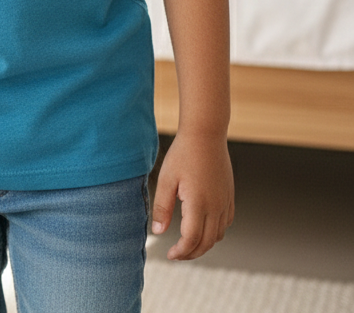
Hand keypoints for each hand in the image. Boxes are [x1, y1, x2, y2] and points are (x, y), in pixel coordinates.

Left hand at [151, 131, 234, 259]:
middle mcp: (216, 206)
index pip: (191, 240)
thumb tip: (158, 232)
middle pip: (207, 243)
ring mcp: (225, 201)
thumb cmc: (183, 154)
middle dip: (191, 253)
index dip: (180, 252)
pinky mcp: (230, 195)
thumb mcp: (166, 179)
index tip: (169, 255)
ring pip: (219, 235)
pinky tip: (203, 227)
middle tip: (176, 254)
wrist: (205, 134)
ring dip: (204, 244)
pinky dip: (216, 232)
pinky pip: (226, 222)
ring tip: (187, 243)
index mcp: (198, 203)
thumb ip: (162, 207)